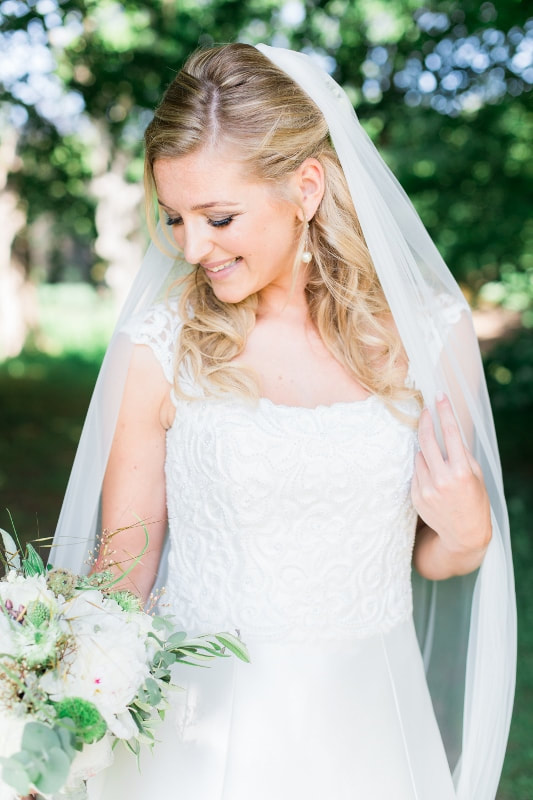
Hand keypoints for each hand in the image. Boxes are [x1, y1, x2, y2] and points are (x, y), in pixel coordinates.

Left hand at [411, 393, 491, 565]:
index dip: (444, 412)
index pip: (450, 433)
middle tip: (425, 410)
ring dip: (425, 451)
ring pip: (418, 455)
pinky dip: (422, 468)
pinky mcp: (415, 496)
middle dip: (424, 421)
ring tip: (437, 462)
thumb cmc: (474, 500)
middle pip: (426, 439)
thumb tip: (445, 428)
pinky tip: (432, 478)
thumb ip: (460, 452)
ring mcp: (426, 489)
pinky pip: (415, 471)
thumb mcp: (475, 474)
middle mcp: (442, 479)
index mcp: (461, 472)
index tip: (439, 396)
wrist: (463, 534)